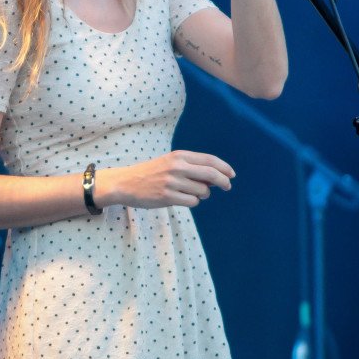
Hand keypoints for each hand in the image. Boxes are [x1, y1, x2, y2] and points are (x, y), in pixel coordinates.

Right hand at [98, 150, 234, 208]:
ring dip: (202, 194)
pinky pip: (192, 202)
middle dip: (224, 182)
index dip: (224, 168)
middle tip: (227, 187)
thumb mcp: (171, 162)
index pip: (210, 160)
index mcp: (179, 156)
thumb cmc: (152, 173)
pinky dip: (192, 202)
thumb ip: (192, 166)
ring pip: (203, 191)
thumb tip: (217, 177)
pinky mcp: (167, 196)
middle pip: (211, 175)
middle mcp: (177, 167)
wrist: (126, 182)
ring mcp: (172, 182)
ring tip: (190, 192)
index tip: (232, 175)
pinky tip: (182, 199)